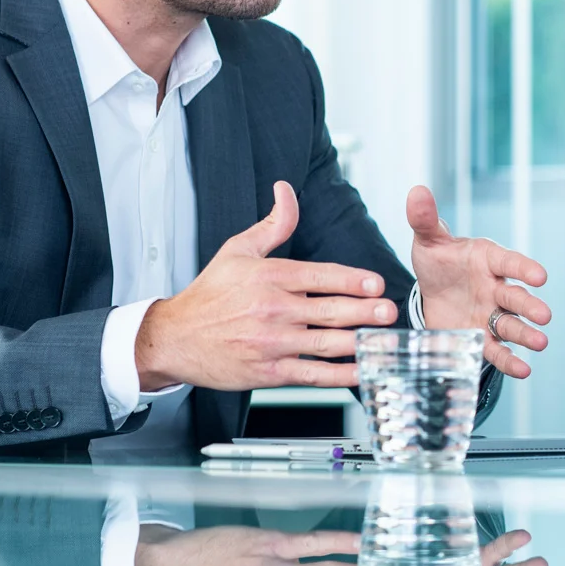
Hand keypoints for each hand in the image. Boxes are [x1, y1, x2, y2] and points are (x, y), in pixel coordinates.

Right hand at [137, 181, 397, 392]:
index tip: (376, 283)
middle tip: (390, 311)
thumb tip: (286, 190)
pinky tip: (360, 371)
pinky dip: (340, 375)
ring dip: (360, 343)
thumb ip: (274, 223)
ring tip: (384, 341)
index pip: (321, 275)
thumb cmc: (209, 294)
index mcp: (270, 276)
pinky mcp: (269, 372)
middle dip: (365, 311)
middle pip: (330, 310)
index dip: (353, 280)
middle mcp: (273, 309)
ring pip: (326, 343)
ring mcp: (272, 343)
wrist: (174, 338)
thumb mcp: (238, 250)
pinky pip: (312, 375)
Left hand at [407, 186, 551, 377]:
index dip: (523, 268)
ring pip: (511, 326)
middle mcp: (496, 288)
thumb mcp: (428, 240)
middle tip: (544, 315)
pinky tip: (523, 370)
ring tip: (540, 343)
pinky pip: (498, 351)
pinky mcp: (482, 339)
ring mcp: (491, 315)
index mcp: (488, 260)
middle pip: (516, 297)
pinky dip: (510, 361)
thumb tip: (416, 190)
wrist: (433, 291)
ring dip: (526, 334)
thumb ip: (424, 219)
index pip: (509, 262)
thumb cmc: (438, 260)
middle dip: (529, 306)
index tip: (540, 276)